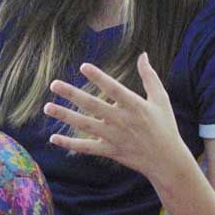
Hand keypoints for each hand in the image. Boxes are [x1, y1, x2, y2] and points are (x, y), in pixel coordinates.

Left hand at [43, 52, 194, 182]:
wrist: (167, 160)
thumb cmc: (164, 126)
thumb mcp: (160, 99)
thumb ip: (149, 77)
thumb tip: (143, 55)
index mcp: (135, 105)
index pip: (113, 89)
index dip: (98, 78)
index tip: (83, 66)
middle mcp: (122, 120)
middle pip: (92, 105)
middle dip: (72, 94)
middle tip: (53, 84)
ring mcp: (114, 137)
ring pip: (85, 125)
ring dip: (65, 116)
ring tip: (47, 107)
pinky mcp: (110, 151)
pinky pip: (86, 147)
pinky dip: (70, 144)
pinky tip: (53, 137)